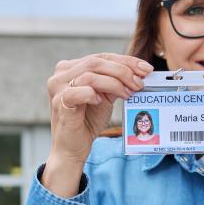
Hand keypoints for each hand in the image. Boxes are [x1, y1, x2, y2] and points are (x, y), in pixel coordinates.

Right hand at [42, 53, 152, 195]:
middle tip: (139, 83)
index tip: (146, 69)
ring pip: (89, 75)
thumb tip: (139, 72)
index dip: (125, 61)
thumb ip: (116, 81)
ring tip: (127, 94)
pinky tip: (100, 101)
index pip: (101, 57)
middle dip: (123, 71)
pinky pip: (76, 92)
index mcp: (71, 68)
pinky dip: (91, 94)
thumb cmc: (88, 121)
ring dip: (113, 83)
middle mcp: (61, 74)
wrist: (74, 147)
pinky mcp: (59, 103)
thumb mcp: (105, 96)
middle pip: (96, 62)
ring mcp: (57, 88)